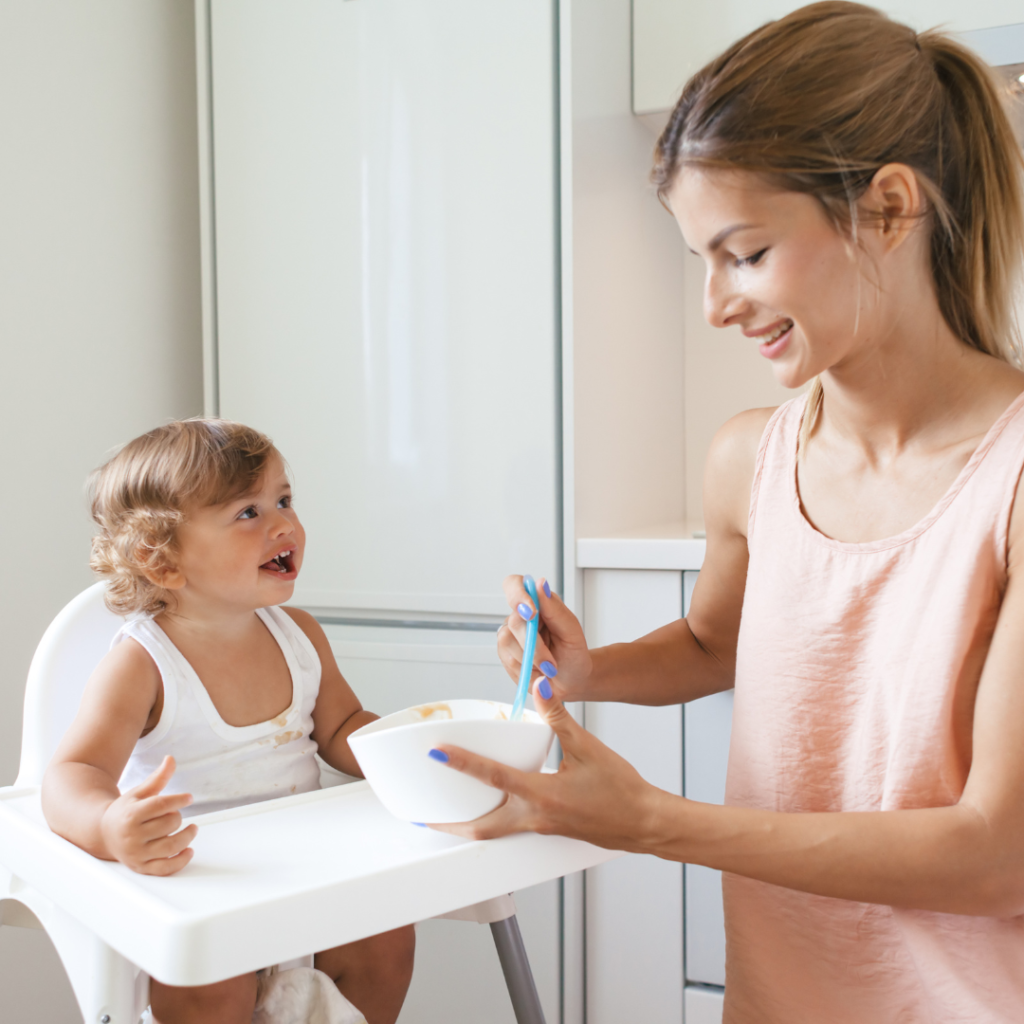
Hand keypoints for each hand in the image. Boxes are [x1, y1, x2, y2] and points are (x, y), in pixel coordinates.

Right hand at [99, 756, 196, 874]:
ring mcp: (136, 854)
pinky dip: (180, 861)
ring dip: (187, 837)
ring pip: (170, 847)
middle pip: (168, 825)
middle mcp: (132, 836)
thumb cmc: (125, 811)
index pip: (160, 806)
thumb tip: (171, 759)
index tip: (189, 798)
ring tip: (192, 829)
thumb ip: (157, 778)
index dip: (178, 800)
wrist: (104, 834)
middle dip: (177, 817)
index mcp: (131, 815)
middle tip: (176, 815)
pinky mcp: (141, 867)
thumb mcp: (139, 792)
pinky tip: (189, 850)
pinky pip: (164, 868)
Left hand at [428, 686, 663, 850]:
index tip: (438, 753)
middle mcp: (536, 817)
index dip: (462, 763)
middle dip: (449, 823)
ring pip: (494, 832)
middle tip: (422, 815)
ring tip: (447, 816)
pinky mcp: (550, 830)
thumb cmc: (622, 790)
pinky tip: (495, 805)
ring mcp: (542, 828)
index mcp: (542, 795)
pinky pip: (513, 828)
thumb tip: (541, 688)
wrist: (645, 823)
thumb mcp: (588, 748)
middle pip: (481, 827)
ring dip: (468, 825)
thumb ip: (560, 718)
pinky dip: (494, 821)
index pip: (492, 777)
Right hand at [497, 575, 592, 701]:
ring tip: (548, 668)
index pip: (514, 584)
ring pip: (509, 643)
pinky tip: (539, 673)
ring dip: (532, 660)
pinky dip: (527, 671)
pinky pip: (509, 661)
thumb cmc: (572, 651)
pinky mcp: (504, 653)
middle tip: (551, 663)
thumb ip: (554, 607)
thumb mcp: (571, 630)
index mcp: (536, 602)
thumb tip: (540, 584)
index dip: (517, 595)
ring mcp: (509, 634)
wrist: (571, 678)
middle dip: (535, 646)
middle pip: (515, 622)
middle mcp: (519, 615)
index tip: (531, 612)